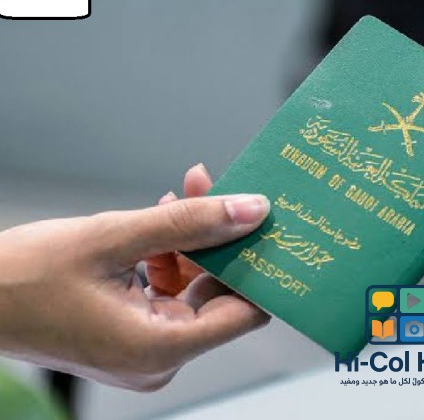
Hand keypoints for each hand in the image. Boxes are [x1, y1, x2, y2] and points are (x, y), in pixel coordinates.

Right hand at [0, 164, 269, 390]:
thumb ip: (189, 223)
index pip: (246, 313)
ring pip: (194, 289)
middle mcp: (159, 359)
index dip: (260, 268)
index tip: (269, 228)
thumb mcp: (114, 237)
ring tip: (186, 193)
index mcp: (160, 347)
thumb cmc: (23, 277)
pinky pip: (168, 295)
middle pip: (219, 296)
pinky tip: (163, 221)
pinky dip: (170, 258)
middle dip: (222, 241)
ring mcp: (145, 350)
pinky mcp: (132, 336)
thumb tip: (253, 211)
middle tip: (221, 192)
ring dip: (193, 242)